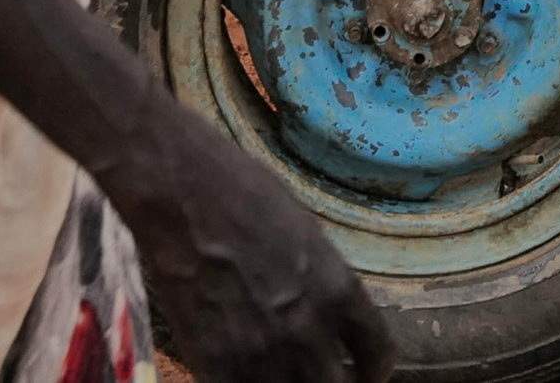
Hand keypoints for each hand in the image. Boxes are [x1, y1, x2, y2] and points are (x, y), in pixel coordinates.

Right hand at [108, 116, 393, 382]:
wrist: (182, 194)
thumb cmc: (244, 194)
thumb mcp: (305, 234)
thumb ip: (320, 282)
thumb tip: (325, 310)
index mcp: (337, 289)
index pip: (377, 351)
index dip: (375, 370)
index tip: (368, 374)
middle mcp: (307, 329)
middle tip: (326, 379)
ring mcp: (260, 352)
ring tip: (285, 381)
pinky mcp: (214, 364)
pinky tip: (245, 381)